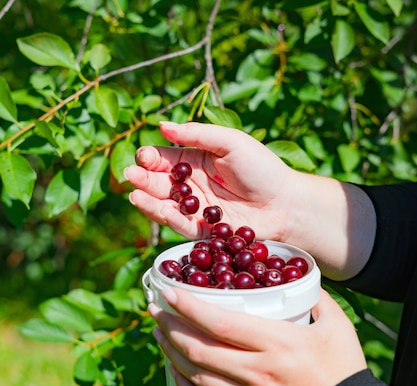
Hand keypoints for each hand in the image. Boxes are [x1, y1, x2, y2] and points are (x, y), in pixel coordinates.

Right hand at [125, 121, 375, 278]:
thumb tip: (161, 125)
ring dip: (146, 198)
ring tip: (133, 192)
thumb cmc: (262, 168)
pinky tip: (149, 206)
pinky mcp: (201, 230)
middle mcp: (191, 185)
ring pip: (163, 203)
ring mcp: (195, 208)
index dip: (151, 157)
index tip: (144, 156)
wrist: (286, 203)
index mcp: (195, 160)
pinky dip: (163, 215)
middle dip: (142, 178)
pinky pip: (178, 223)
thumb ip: (197, 134)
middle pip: (159, 182)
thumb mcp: (230, 141)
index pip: (164, 158)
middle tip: (130, 175)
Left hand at [148, 287, 366, 385]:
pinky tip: (174, 369)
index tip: (169, 291)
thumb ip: (316, 297)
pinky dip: (182, 385)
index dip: (188, 306)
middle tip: (156, 308)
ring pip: (194, 374)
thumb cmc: (344, 372)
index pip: (219, 321)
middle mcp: (256, 371)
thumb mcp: (337, 328)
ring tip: (159, 333)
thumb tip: (296, 274)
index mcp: (277, 344)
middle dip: (169, 325)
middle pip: (198, 347)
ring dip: (170, 351)